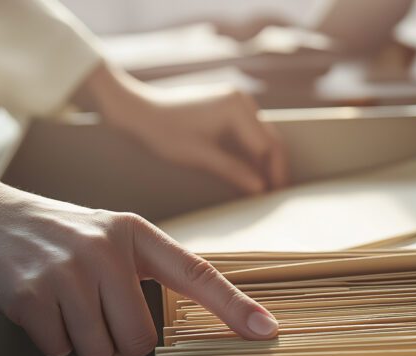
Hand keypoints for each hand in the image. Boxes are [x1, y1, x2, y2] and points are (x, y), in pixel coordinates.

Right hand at [0, 164, 278, 355]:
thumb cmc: (56, 234)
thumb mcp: (109, 236)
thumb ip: (146, 269)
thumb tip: (188, 313)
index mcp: (135, 235)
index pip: (197, 274)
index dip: (234, 307)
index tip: (266, 330)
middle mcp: (106, 251)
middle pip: (139, 339)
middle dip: (117, 342)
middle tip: (93, 315)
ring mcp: (68, 271)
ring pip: (100, 351)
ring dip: (82, 343)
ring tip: (64, 306)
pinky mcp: (32, 294)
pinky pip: (60, 349)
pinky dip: (50, 340)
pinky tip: (38, 309)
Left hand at [80, 63, 287, 194]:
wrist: (138, 110)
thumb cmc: (164, 132)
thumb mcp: (200, 156)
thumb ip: (233, 171)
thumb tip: (261, 189)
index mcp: (236, 108)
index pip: (268, 146)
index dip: (275, 173)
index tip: (275, 196)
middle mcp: (241, 100)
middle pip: (270, 139)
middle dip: (275, 167)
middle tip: (277, 195)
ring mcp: (235, 100)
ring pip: (261, 136)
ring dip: (265, 161)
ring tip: (266, 187)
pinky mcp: (227, 106)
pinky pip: (248, 131)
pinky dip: (252, 152)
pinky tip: (251, 171)